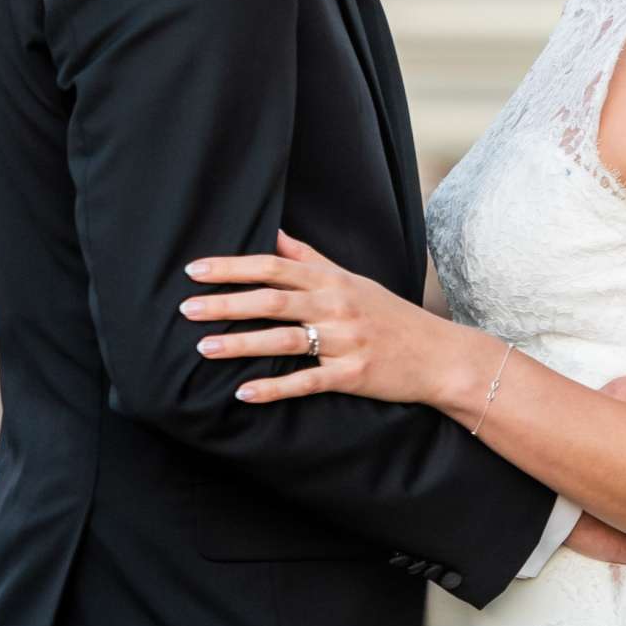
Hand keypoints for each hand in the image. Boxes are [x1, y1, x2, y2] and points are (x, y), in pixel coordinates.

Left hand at [179, 230, 445, 405]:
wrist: (440, 354)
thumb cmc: (390, 315)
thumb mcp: (352, 280)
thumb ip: (311, 259)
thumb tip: (274, 233)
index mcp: (332, 281)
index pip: (274, 267)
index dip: (233, 267)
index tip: (195, 270)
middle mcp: (336, 306)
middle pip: (273, 300)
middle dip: (227, 304)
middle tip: (186, 309)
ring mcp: (346, 341)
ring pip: (285, 340)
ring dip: (241, 344)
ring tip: (203, 348)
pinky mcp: (353, 376)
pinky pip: (307, 382)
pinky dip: (274, 388)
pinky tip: (243, 392)